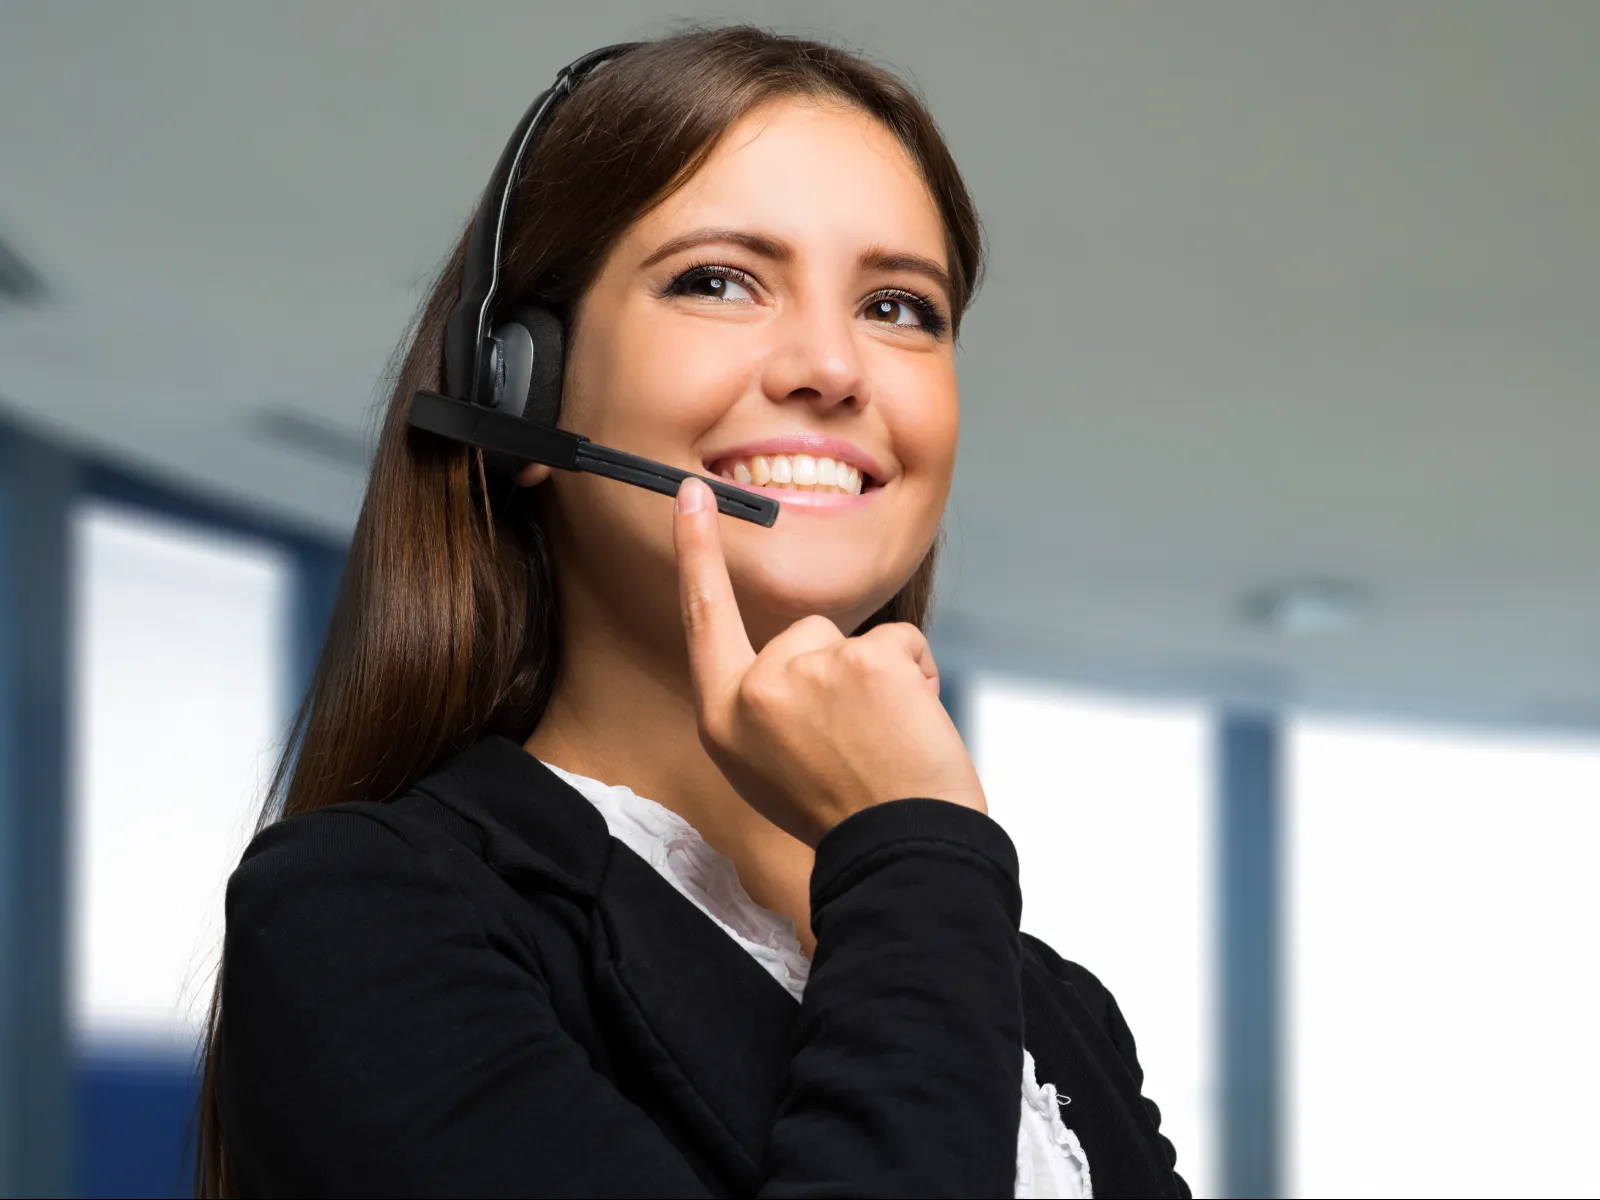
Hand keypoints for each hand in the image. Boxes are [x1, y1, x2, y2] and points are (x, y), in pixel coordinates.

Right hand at [673, 477, 987, 847]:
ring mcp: (809, 669)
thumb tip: (793, 665)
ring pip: (855, 640)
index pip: (704, 617)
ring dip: (881, 678)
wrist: (899, 850)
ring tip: (884, 743)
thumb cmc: (843, 815)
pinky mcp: (866, 658)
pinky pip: (901, 642)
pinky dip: (917, 677)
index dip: (697, 553)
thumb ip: (765, 706)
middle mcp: (756, 690)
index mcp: (724, 718)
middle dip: (840, 672)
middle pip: (805, 633)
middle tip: (856, 745)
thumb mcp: (769, 768)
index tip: (691, 496)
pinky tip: (912, 726)